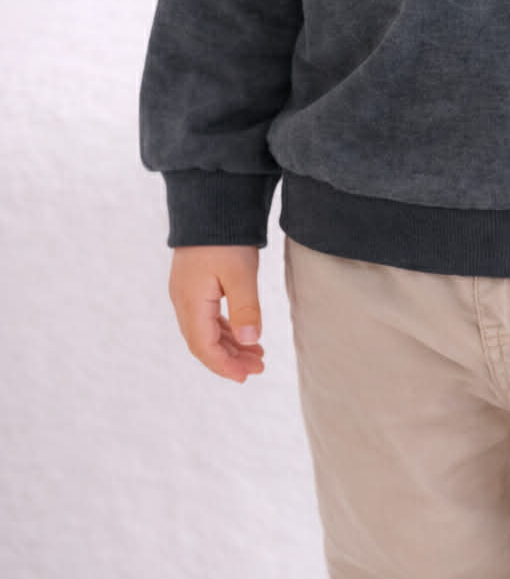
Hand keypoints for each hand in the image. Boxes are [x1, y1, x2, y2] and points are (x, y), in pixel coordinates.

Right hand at [168, 245, 265, 382]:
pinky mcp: (195, 283)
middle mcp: (183, 301)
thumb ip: (246, 309)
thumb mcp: (241, 273)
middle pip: (204, 342)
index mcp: (191, 302)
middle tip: (258, 367)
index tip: (247, 376)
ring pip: (206, 330)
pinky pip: (208, 316)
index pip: (204, 346)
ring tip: (257, 354)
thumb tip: (251, 341)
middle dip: (230, 358)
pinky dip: (226, 328)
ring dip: (230, 344)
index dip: (225, 365)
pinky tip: (244, 333)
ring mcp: (187, 292)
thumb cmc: (225, 237)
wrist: (210, 202)